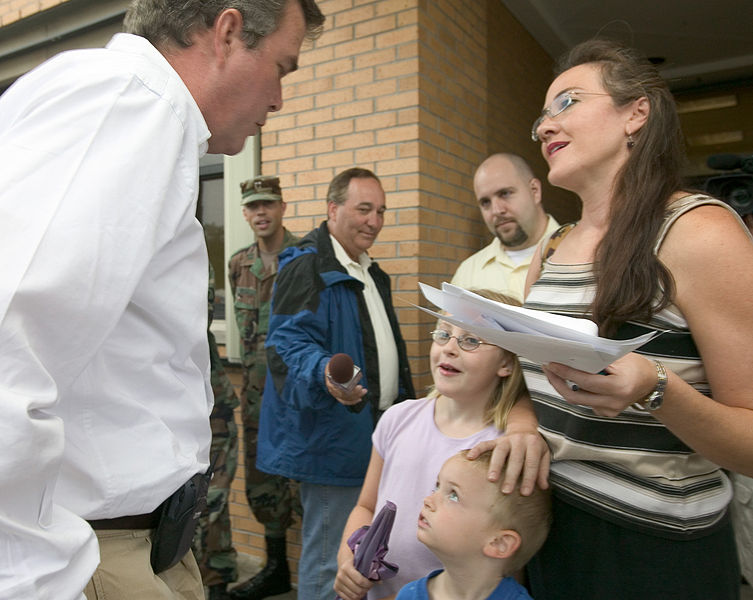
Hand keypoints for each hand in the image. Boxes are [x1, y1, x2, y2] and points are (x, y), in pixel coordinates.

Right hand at [325, 364, 366, 405]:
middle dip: (355, 392)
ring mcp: (335, 394)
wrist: (326, 371)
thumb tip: (349, 364)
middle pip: (345, 395)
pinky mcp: (338, 396)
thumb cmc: (332, 367)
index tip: (358, 386)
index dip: (350, 390)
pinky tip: (359, 399)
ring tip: (364, 391)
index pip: (341, 390)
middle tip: (362, 388)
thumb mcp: (334, 364)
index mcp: (331, 382)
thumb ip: (340, 364)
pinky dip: (352, 401)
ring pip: (346, 398)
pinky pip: (345, 401)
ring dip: (356, 396)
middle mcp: (332, 390)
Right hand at [333, 549, 371, 599]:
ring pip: (353, 596)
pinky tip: (358, 591)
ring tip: (364, 588)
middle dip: (366, 589)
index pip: (360, 581)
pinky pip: (347, 598)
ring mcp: (337, 582)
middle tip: (369, 585)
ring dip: (361, 594)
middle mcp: (340, 576)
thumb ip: (370, 569)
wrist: (343, 558)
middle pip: (357, 590)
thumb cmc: (354, 559)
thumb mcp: (362, 560)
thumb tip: (380, 581)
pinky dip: (354, 597)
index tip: (372, 582)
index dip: (369, 584)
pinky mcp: (336, 588)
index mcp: (346, 567)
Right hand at [466, 428, 549, 495]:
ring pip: (500, 452)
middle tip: (507, 491)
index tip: (525, 493)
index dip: (529, 478)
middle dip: (511, 476)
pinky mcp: (496, 440)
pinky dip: (477, 450)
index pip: (531, 463)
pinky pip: (485, 444)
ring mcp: (506, 439)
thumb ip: (543, 470)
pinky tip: (471, 457)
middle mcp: (519, 440)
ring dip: (495, 466)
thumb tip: (543, 486)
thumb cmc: (534, 445)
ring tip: (491, 479)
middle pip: (515, 459)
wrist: (524, 427)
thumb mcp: (544, 454)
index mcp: (534, 444)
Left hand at [542, 353, 657, 416]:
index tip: (551, 364)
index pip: (585, 381)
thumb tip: (572, 355)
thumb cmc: (636, 366)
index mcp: (618, 387)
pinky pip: (585, 402)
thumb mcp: (620, 358)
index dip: (566, 373)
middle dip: (557, 382)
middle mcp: (613, 402)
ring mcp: (609, 410)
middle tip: (547, 368)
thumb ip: (598, 359)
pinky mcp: (606, 413)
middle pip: (576, 396)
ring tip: (554, 372)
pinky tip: (569, 381)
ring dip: (564, 386)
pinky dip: (577, 391)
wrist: (652, 383)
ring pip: (578, 400)